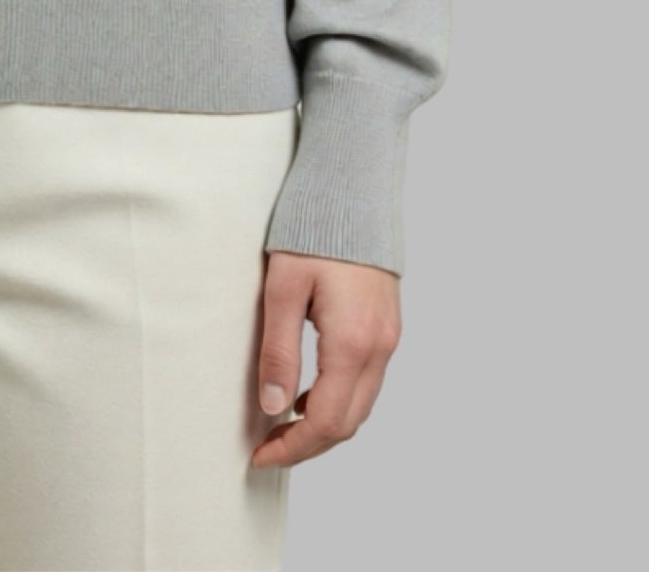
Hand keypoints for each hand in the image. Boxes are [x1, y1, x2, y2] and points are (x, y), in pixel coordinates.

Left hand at [250, 249, 401, 468]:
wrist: (351, 191)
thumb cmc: (310, 231)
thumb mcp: (282, 289)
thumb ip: (278, 352)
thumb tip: (273, 408)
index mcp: (353, 343)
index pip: (327, 422)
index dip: (293, 448)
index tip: (260, 457)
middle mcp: (379, 347)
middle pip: (348, 423)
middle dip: (308, 445)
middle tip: (267, 449)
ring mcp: (388, 338)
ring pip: (360, 405)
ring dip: (324, 425)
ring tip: (281, 425)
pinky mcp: (386, 327)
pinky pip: (366, 381)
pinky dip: (338, 399)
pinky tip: (307, 394)